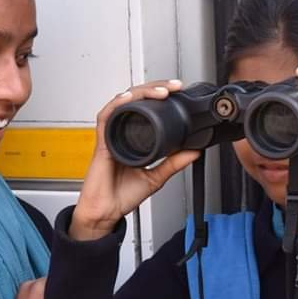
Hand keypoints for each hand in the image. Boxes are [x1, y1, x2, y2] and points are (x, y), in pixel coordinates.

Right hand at [71, 81, 200, 240]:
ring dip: (141, 92)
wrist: (106, 212)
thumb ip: (173, 163)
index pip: (145, 108)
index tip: (178, 92)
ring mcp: (111, 136)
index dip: (160, 96)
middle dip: (155, 87)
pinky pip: (106, 117)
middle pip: (134, 99)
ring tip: (160, 91)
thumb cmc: (122, 195)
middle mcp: (120, 133)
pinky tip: (128, 98)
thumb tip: (194, 151)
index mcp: (132, 138)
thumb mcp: (156, 177)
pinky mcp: (102, 143)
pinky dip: (117, 105)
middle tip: (174, 86)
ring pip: (122, 103)